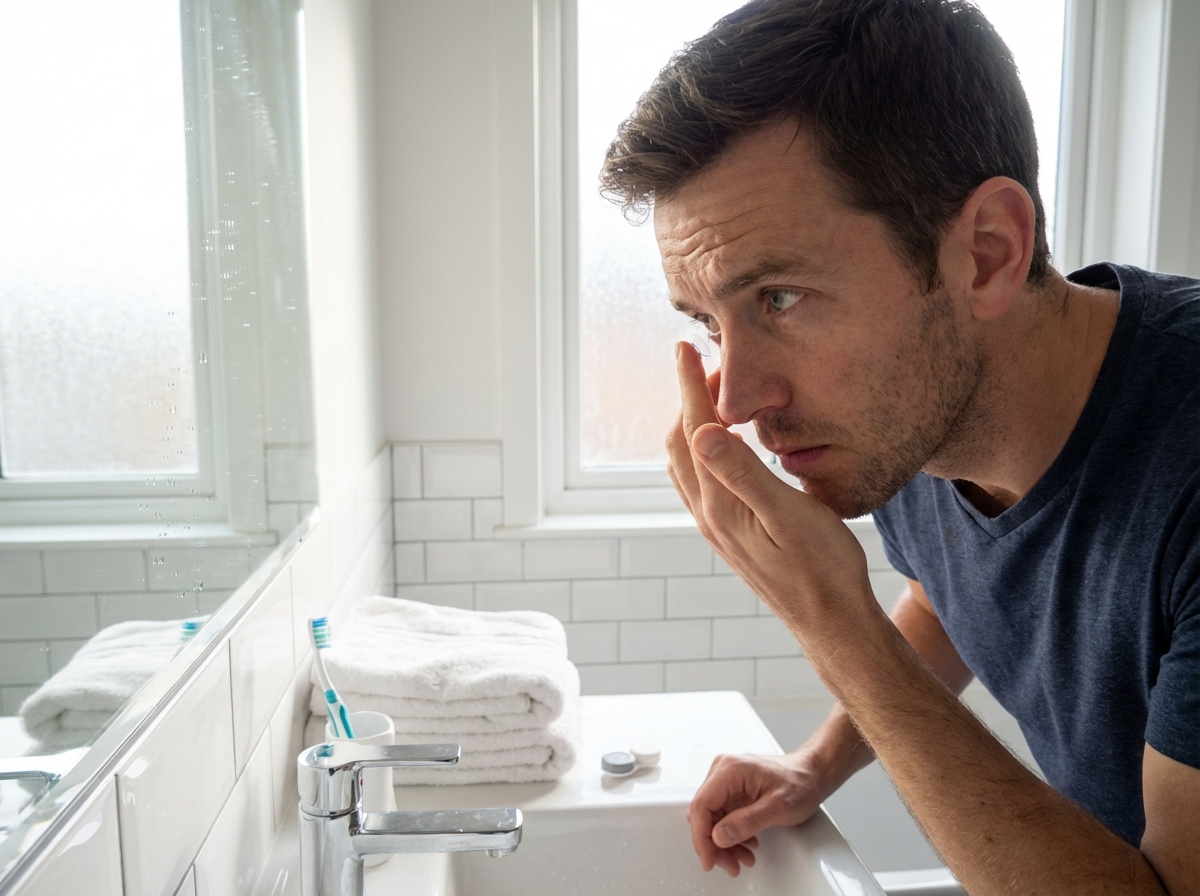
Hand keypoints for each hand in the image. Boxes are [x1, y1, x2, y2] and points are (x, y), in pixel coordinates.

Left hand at [666, 341, 870, 629]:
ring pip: (687, 461)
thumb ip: (743, 473)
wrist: (831, 621)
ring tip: (719, 396)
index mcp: (720, 504)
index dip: (690, 384)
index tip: (686, 347)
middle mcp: (709, 514)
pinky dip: (704, 448)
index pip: (694, 428)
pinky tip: (729, 444)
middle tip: (716, 366)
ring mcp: (716, 526)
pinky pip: (701, 480)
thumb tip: (701, 430)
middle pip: (682, 441)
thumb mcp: (790, 515)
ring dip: (694, 422)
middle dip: (691, 397)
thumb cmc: (822, 568)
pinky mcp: (729, 533)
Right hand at [688, 751, 830, 875]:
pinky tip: (744, 845)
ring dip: (723, 843)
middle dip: (714, 844)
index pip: (702, 806)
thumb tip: (720, 835)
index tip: (710, 858)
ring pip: (711, 819)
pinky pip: (722, 816)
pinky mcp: (732, 790)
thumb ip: (748, 821)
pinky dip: (730, 835)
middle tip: (730, 864)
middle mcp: (723, 772)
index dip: (701, 837)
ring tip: (741, 858)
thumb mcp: (778, 806)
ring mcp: (726, 781)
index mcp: (730, 770)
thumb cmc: (800, 783)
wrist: (812, 776)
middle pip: (704, 815)